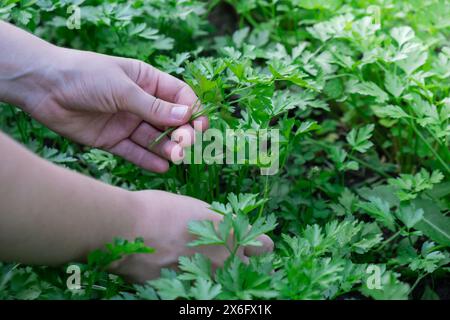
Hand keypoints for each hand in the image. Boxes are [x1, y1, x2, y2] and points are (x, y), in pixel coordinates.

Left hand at [24, 47, 207, 171]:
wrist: (44, 87)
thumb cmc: (85, 75)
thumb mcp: (123, 88)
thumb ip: (154, 106)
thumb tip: (187, 116)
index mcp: (147, 81)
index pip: (180, 97)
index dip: (193, 111)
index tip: (201, 126)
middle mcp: (140, 102)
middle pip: (170, 121)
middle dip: (182, 133)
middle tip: (186, 144)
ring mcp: (127, 122)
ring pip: (154, 138)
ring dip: (167, 148)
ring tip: (177, 158)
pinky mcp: (112, 139)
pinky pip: (134, 151)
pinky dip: (148, 160)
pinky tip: (162, 167)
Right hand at [112, 190, 273, 282]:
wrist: (128, 228)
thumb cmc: (161, 209)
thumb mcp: (197, 208)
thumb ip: (217, 222)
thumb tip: (222, 228)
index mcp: (232, 233)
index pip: (266, 247)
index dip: (258, 246)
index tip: (249, 245)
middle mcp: (226, 259)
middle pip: (252, 271)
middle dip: (243, 266)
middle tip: (225, 260)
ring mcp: (207, 279)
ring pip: (227, 285)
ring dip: (219, 277)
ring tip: (198, 266)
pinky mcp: (187, 291)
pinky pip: (198, 291)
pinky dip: (193, 285)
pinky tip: (178, 274)